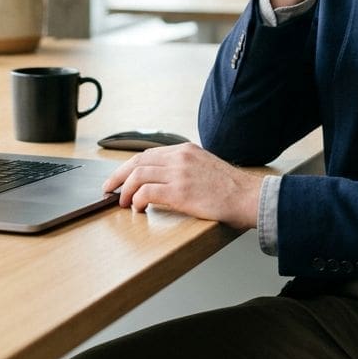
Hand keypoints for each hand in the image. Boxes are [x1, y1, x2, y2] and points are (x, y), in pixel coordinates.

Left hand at [102, 143, 262, 229]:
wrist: (249, 197)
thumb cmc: (231, 189)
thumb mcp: (206, 166)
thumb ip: (185, 168)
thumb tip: (163, 181)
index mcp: (186, 150)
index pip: (148, 154)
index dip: (129, 166)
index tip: (119, 178)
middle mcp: (180, 157)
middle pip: (137, 161)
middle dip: (118, 176)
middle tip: (109, 189)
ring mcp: (179, 173)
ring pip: (138, 175)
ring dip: (126, 191)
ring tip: (123, 203)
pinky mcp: (180, 191)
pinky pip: (146, 192)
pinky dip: (136, 200)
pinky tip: (138, 208)